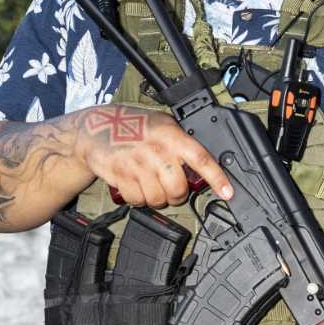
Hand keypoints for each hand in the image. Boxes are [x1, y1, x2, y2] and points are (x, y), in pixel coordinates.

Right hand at [73, 104, 234, 208]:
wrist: (95, 128)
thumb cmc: (133, 125)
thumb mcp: (163, 123)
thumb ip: (181, 142)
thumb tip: (200, 165)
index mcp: (171, 136)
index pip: (200, 159)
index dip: (217, 178)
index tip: (228, 193)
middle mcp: (156, 152)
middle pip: (178, 189)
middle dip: (178, 194)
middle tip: (173, 188)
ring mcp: (138, 166)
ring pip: (158, 199)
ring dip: (157, 198)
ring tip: (152, 184)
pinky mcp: (121, 178)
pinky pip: (138, 201)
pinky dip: (139, 199)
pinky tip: (137, 187)